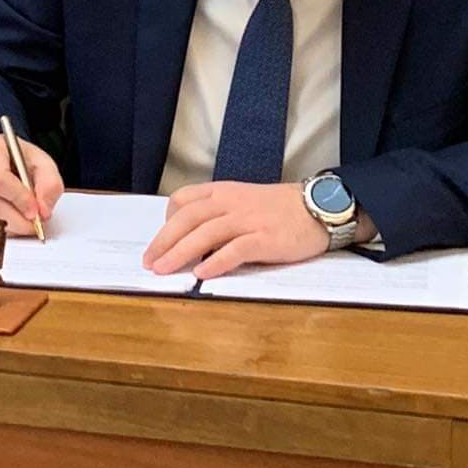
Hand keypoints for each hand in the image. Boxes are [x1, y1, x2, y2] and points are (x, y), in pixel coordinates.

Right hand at [0, 133, 62, 235]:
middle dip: (16, 219)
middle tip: (34, 224)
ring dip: (9, 226)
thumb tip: (43, 210)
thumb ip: (50, 183)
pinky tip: (11, 220)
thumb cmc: (17, 159)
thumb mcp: (41, 162)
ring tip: (25, 221)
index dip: (18, 199)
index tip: (34, 211)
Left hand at [143, 182, 328, 279]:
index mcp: (223, 192)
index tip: (161, 240)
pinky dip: (216, 262)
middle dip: (164, 241)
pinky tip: (202, 274)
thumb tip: (193, 240)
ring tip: (164, 270)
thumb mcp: (244, 201)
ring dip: (180, 253)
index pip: (183, 199)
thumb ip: (219, 214)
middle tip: (149, 262)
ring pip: (205, 234)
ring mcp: (247, 220)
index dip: (166, 220)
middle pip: (187, 218)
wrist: (318, 208)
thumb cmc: (280, 208)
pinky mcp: (264, 238)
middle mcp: (230, 202)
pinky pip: (235, 250)